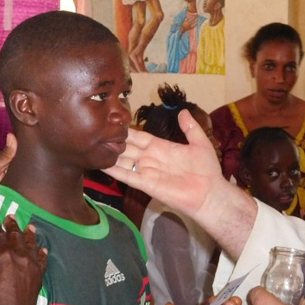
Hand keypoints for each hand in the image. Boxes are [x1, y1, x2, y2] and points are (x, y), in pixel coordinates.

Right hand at [0, 216, 46, 304]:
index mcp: (4, 256)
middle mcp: (20, 257)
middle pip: (17, 237)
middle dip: (13, 226)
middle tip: (12, 217)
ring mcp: (31, 267)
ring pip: (31, 246)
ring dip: (30, 236)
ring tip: (30, 227)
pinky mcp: (38, 277)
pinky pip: (41, 262)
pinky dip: (42, 254)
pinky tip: (43, 250)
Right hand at [104, 110, 227, 222]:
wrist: (209, 193)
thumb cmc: (207, 170)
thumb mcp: (200, 143)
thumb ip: (190, 128)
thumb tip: (182, 111)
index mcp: (161, 147)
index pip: (140, 137)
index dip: (128, 131)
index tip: (115, 122)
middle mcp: (151, 158)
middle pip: (128, 147)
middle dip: (116, 140)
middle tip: (99, 131)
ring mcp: (146, 171)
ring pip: (124, 160)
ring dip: (111, 154)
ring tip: (95, 144)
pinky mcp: (145, 184)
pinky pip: (126, 176)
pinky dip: (113, 170)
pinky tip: (100, 163)